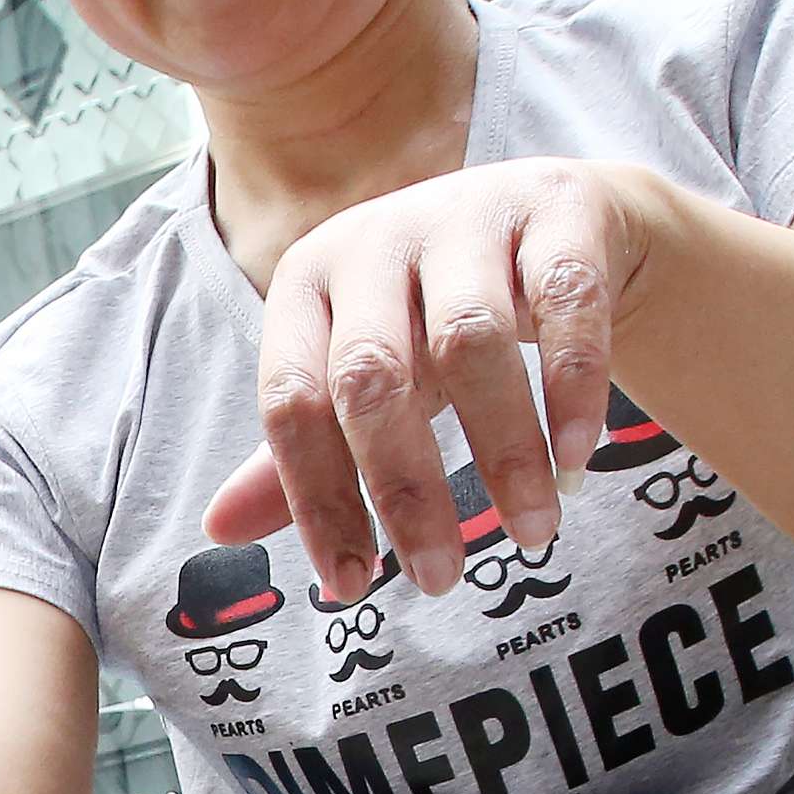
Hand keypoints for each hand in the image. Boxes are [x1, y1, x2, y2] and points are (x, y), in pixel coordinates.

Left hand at [205, 157, 667, 604]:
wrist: (554, 218)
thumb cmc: (436, 313)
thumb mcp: (368, 372)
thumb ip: (303, 445)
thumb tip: (217, 529)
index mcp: (308, 283)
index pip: (293, 402)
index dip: (315, 499)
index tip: (351, 584)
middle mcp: (376, 241)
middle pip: (371, 375)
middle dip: (404, 490)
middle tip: (439, 578)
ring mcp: (467, 216)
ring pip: (472, 341)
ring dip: (504, 452)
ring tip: (533, 532)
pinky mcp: (556, 209)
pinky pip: (565, 304)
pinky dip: (572, 392)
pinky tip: (575, 462)